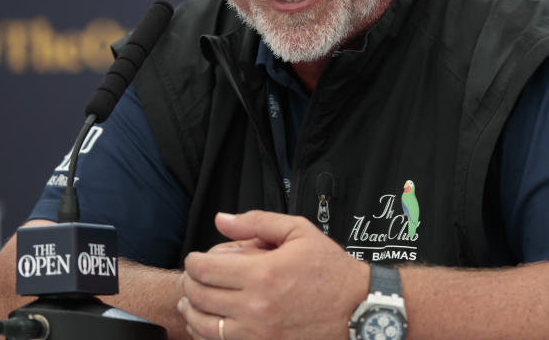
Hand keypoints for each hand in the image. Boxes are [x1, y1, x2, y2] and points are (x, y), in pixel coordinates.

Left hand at [179, 211, 368, 339]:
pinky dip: (207, 333)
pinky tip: (210, 322)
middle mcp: (255, 307)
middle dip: (190, 284)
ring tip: (193, 301)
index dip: (192, 261)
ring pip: (204, 326)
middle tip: (193, 277)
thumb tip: (223, 220)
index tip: (195, 258)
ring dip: (192, 311)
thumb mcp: (299, 232)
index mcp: (262, 274)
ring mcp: (258, 334)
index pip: (204, 270)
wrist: (358, 309)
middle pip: (199, 298)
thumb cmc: (330, 270)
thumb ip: (257, 222)